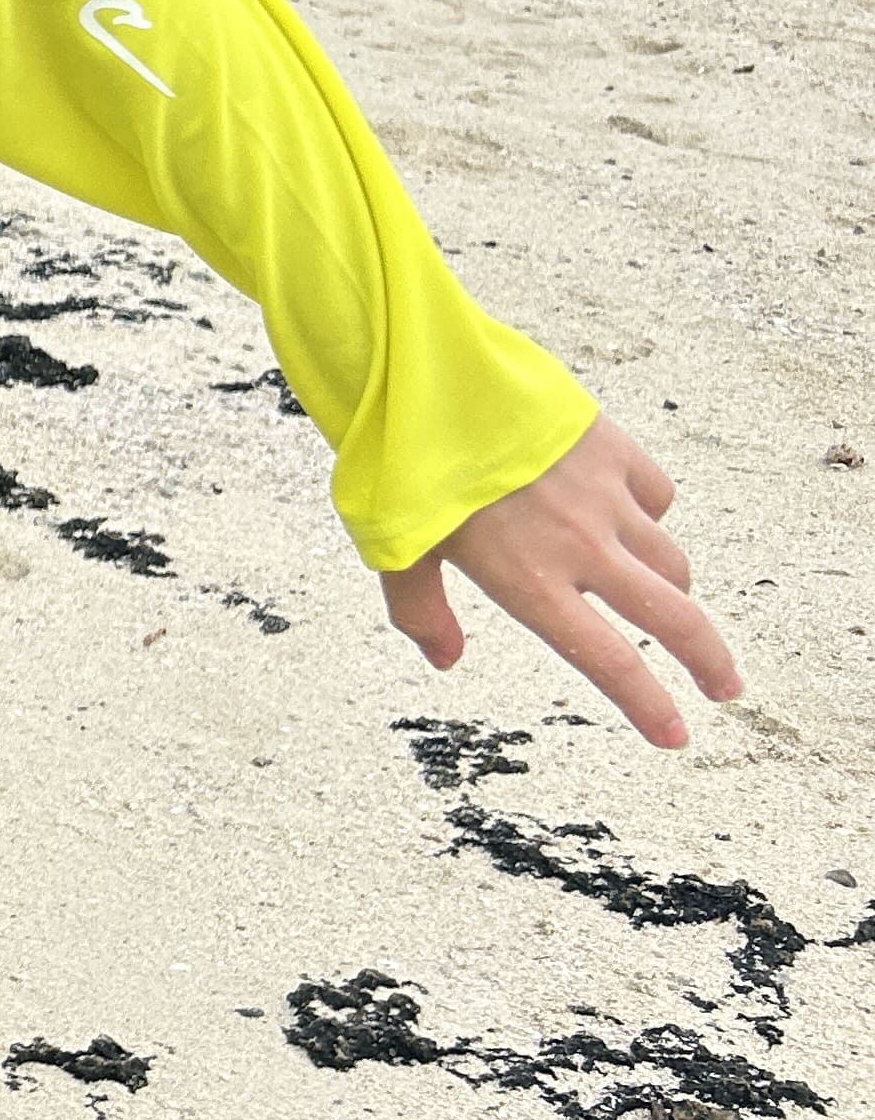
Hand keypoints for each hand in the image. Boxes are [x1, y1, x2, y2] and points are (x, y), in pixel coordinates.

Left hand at [379, 417, 739, 746]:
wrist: (429, 383)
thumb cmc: (406, 469)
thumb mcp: (396, 550)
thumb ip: (421, 612)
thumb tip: (445, 660)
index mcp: (531, 583)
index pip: (608, 661)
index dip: (647, 704)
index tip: (675, 735)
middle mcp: (581, 548)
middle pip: (674, 618)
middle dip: (707, 661)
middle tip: (723, 687)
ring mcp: (605, 499)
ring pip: (668, 560)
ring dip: (671, 587)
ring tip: (662, 598)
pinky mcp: (614, 450)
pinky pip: (656, 496)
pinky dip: (649, 514)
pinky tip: (625, 512)